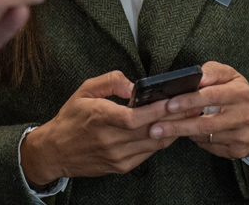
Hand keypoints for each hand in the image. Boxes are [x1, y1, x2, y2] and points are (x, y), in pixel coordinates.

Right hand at [20, 71, 179, 185]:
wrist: (55, 151)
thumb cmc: (71, 118)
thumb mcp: (85, 90)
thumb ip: (110, 81)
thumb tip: (134, 86)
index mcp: (100, 117)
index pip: (133, 117)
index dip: (156, 110)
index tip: (173, 100)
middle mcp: (109, 140)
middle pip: (149, 130)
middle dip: (173, 117)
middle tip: (193, 105)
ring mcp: (116, 156)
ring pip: (153, 143)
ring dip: (172, 130)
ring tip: (188, 116)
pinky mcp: (120, 167)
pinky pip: (147, 153)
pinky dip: (161, 141)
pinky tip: (170, 130)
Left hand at [148, 62, 248, 164]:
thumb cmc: (240, 95)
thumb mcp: (232, 76)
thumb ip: (213, 71)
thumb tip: (198, 75)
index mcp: (242, 93)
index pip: (213, 96)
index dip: (190, 100)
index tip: (169, 103)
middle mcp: (245, 116)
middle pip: (207, 123)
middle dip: (178, 125)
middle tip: (155, 126)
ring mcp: (242, 136)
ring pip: (206, 137)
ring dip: (182, 134)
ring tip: (161, 131)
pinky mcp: (238, 151)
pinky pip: (210, 146)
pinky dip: (195, 140)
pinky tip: (185, 134)